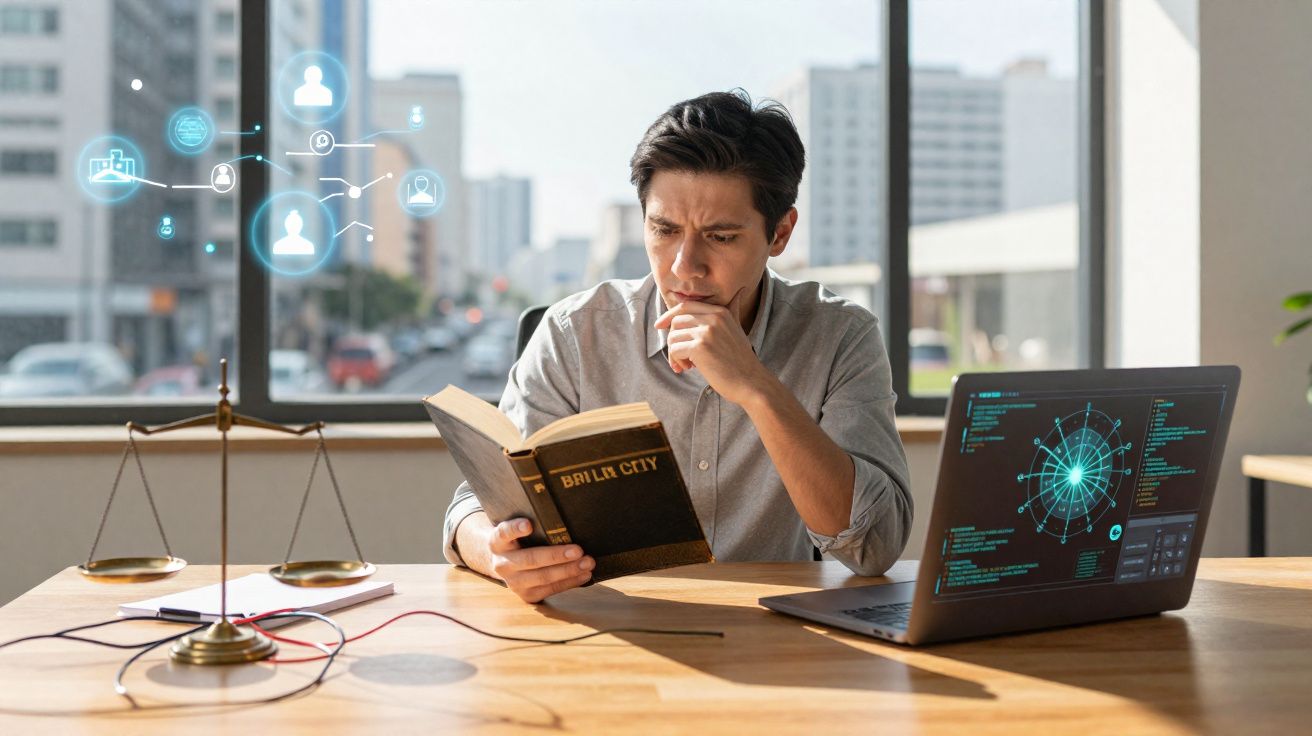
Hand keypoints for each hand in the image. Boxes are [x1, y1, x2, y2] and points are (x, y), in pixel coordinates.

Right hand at [483, 518, 594, 602]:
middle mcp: (502, 563)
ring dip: (568, 570)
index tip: (528, 525)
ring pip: (543, 577)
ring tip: (587, 563)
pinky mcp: (526, 595)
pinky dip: (570, 582)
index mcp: (497, 542)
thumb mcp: (516, 530)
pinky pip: (550, 589)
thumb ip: (532, 524)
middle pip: (530, 559)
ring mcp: (513, 582)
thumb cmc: (518, 540)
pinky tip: (584, 575)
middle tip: (578, 550)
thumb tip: (561, 516)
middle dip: (556, 555)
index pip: (504, 533)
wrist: (504, 563)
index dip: (515, 529)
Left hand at [653, 287, 770, 404]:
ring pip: (673, 336)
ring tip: (687, 365)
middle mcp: (714, 317)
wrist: (751, 382)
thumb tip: (740, 290)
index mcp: (720, 311)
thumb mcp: (738, 328)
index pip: (686, 306)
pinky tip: (688, 368)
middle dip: (673, 339)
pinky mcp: (700, 347)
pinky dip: (676, 361)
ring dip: (675, 353)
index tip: (659, 326)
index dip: (669, 315)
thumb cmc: (741, 359)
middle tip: (682, 357)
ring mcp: (706, 332)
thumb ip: (732, 310)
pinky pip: (674, 350)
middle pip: (676, 321)